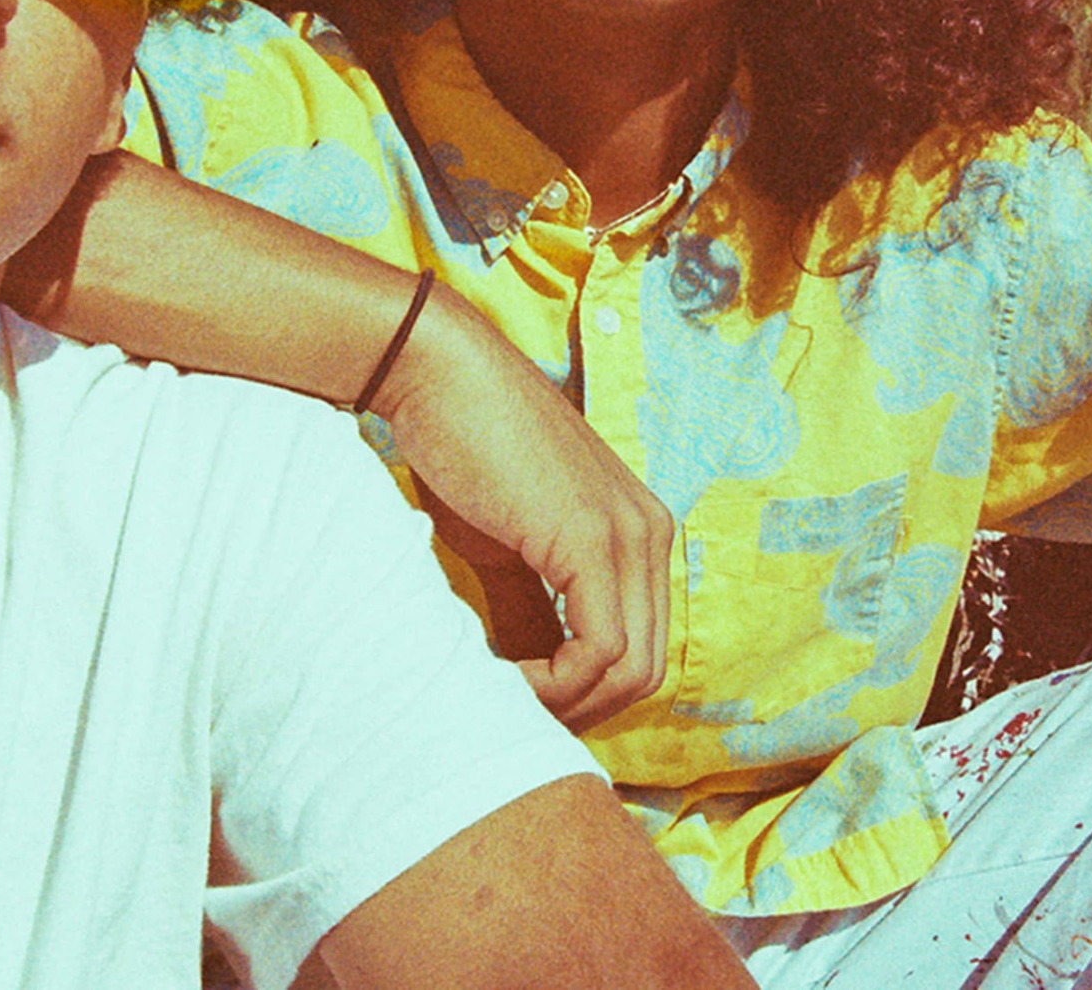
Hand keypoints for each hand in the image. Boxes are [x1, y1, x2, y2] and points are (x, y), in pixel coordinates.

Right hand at [377, 280, 673, 731]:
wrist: (440, 374)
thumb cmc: (463, 450)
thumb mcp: (507, 547)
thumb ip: (532, 610)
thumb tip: (534, 683)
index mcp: (640, 532)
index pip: (641, 649)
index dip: (586, 695)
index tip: (524, 706)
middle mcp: (652, 533)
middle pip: (646, 670)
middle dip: (582, 710)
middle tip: (515, 717)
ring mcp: (631, 534)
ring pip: (631, 670)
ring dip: (565, 704)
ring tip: (500, 698)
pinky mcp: (595, 539)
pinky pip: (597, 652)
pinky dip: (553, 686)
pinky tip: (502, 679)